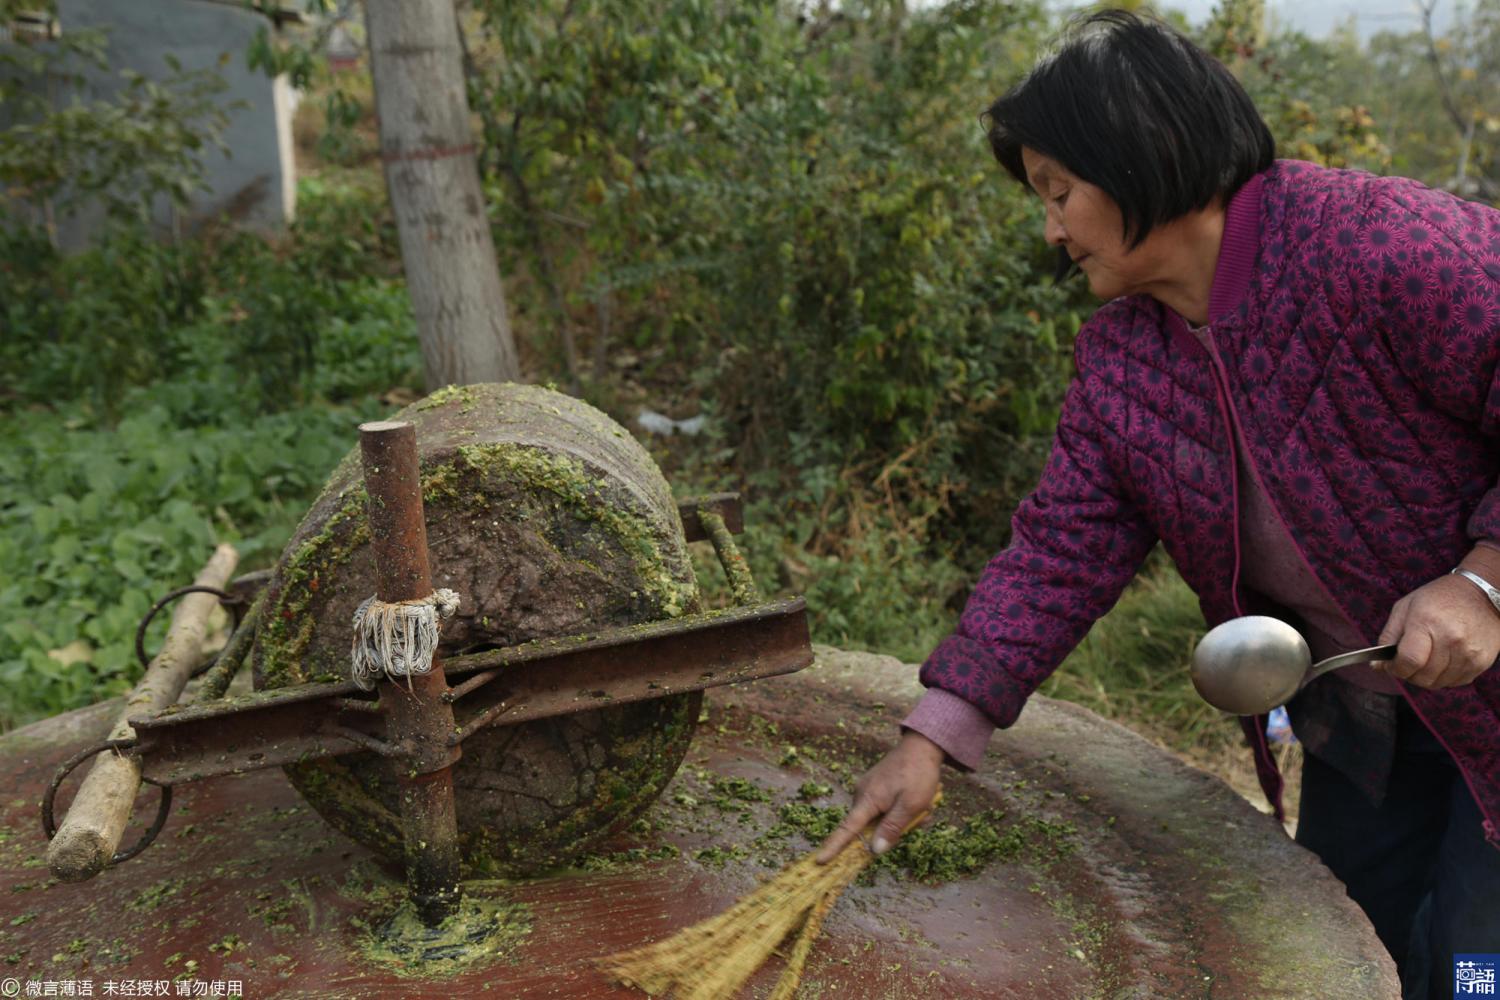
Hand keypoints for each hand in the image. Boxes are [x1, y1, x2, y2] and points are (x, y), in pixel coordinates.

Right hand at [814, 730, 942, 863]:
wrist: (921, 745)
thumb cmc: (918, 775)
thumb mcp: (911, 805)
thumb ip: (892, 828)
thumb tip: (874, 850)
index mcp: (868, 800)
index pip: (847, 829)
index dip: (834, 847)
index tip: (820, 861)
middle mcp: (862, 794)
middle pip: (869, 826)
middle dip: (894, 829)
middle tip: (921, 817)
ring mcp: (868, 789)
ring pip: (881, 817)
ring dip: (901, 818)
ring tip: (923, 807)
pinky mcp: (876, 786)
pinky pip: (885, 807)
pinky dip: (900, 809)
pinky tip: (918, 800)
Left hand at [1377, 558, 1499, 688]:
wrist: (1480, 595)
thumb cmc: (1438, 599)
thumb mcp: (1405, 608)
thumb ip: (1388, 637)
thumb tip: (1377, 666)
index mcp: (1427, 623)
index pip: (1409, 660)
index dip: (1395, 668)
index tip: (1391, 665)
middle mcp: (1451, 639)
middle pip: (1423, 676)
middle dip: (1409, 674)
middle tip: (1408, 661)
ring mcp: (1469, 653)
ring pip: (1438, 683)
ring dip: (1427, 677)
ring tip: (1426, 659)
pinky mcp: (1481, 662)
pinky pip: (1455, 682)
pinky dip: (1444, 676)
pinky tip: (1443, 660)